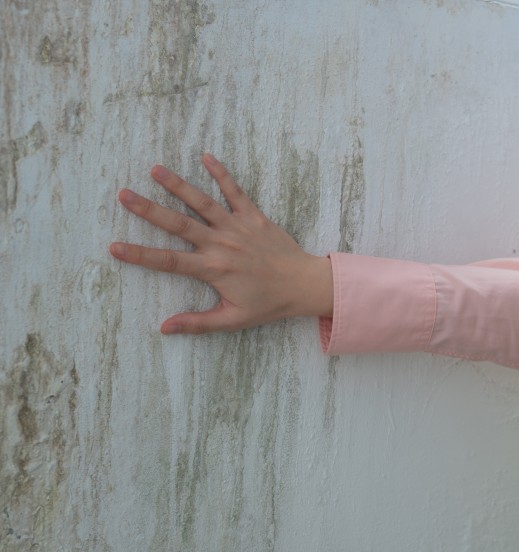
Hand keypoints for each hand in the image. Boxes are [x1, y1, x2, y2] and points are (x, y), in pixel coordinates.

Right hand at [110, 154, 332, 333]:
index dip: (139, 255)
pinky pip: (236, 192)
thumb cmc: (269, 304)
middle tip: (124, 194)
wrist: (304, 284)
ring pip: (203, 203)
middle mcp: (222, 245)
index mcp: (213, 269)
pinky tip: (206, 156)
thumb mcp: (233, 319)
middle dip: (149, 210)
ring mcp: (238, 228)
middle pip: (178, 225)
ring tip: (156, 169)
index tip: (114, 247)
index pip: (168, 261)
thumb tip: (165, 328)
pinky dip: (222, 174)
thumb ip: (198, 323)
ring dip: (179, 185)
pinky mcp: (254, 217)